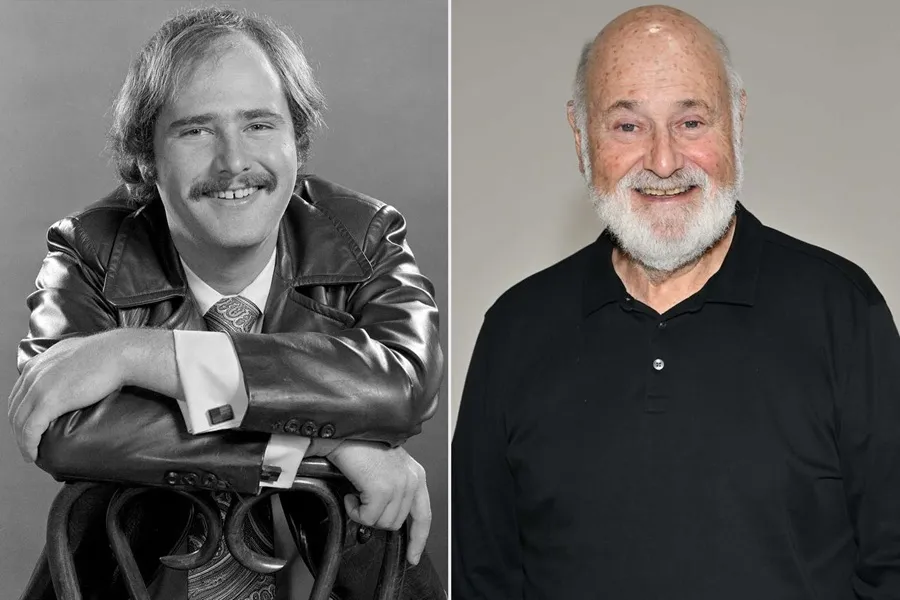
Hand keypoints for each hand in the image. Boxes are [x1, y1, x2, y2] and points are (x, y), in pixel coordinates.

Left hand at [9, 331, 127, 461]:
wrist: (118, 353)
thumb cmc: (108, 353)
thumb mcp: (78, 352)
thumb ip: (66, 361)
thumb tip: (74, 369)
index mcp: (38, 363)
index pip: (18, 392)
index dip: (20, 412)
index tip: (27, 424)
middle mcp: (32, 374)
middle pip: (15, 408)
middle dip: (18, 429)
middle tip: (28, 443)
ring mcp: (38, 388)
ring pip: (19, 422)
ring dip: (21, 441)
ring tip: (30, 454)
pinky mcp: (49, 401)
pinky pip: (30, 430)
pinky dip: (28, 445)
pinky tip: (33, 455)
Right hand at [327, 440, 430, 564]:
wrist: (346, 431)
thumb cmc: (361, 447)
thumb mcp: (387, 468)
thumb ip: (394, 491)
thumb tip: (385, 517)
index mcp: (416, 475)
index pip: (423, 515)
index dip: (418, 539)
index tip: (413, 556)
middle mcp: (412, 480)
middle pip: (396, 523)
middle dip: (375, 517)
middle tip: (362, 500)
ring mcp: (399, 485)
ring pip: (380, 523)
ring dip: (363, 512)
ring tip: (357, 492)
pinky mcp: (382, 489)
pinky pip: (366, 518)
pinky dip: (354, 510)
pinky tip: (351, 492)